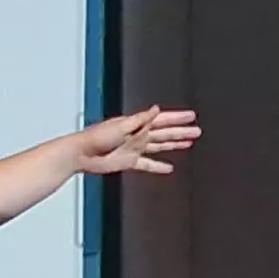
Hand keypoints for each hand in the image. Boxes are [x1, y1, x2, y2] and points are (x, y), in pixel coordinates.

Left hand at [74, 106, 201, 175]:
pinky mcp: (128, 162)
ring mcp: (133, 148)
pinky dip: (158, 166)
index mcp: (136, 123)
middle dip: (180, 131)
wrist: (81, 154)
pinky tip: (168, 168)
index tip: (191, 117)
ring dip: (173, 144)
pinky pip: (147, 164)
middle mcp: (136, 135)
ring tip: (188, 143)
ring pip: (159, 145)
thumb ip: (141, 120)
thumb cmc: (96, 137)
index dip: (177, 118)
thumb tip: (156, 109)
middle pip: (163, 132)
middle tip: (196, 130)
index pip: (161, 119)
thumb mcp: (122, 126)